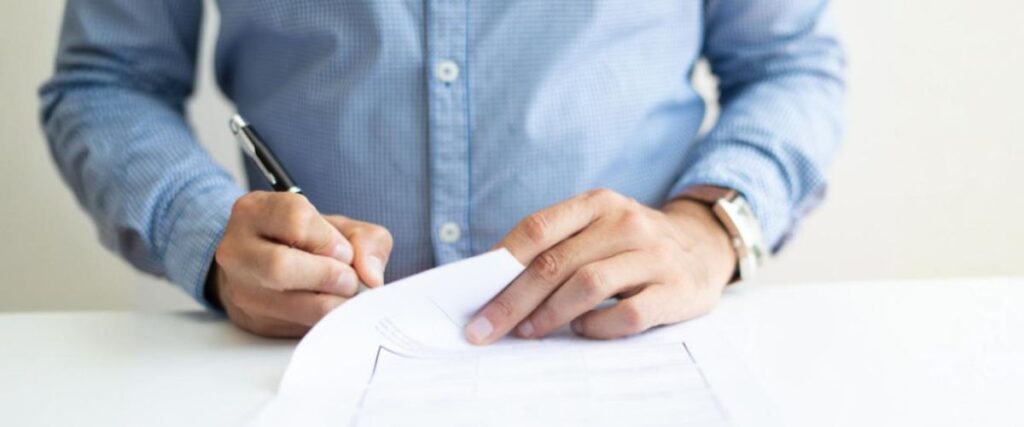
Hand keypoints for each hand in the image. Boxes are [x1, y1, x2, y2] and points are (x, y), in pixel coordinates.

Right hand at [211, 192, 392, 336]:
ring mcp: (241, 289)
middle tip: (348, 280)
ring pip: (290, 303)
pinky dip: (326, 321)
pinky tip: (332, 310)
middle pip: (282, 266)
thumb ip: (365, 239)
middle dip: (328, 276)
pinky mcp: (253, 321)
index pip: (296, 220)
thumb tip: (371, 276)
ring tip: (342, 295)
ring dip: (331, 302)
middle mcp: (238, 249)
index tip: (344, 252)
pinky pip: (297, 327)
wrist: (266, 267)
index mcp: (256, 211)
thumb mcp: (338, 226)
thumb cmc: (305, 242)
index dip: (329, 240)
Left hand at [464, 188, 736, 343]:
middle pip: (555, 263)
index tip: (473, 297)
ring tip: (529, 331)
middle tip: (485, 329)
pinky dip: (597, 327)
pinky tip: (583, 330)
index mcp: (597, 203)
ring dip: (550, 314)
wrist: (704, 246)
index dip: (499, 265)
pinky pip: (628, 313)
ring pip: (588, 285)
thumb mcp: (597, 229)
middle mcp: (625, 222)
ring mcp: (653, 255)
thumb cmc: (630, 245)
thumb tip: (492, 283)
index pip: (537, 229)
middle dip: (512, 301)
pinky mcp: (676, 289)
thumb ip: (554, 246)